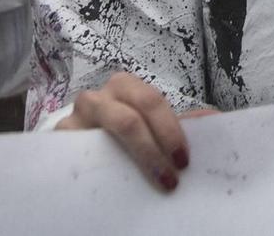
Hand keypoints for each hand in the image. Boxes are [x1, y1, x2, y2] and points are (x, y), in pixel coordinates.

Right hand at [57, 72, 202, 191]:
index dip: (170, 130)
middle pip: (127, 119)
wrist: (78, 143)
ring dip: (131, 162)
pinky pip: (77, 155)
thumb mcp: (149, 123)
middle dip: (153, 151)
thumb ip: (176, 123)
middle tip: (170, 179)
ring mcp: (74, 119)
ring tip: (149, 184)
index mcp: (124, 87)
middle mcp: (97, 98)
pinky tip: (112, 186)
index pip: (151, 101)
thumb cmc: (120, 128)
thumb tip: (214, 120)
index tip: (184, 161)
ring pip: (101, 136)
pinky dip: (96, 171)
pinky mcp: (59, 142)